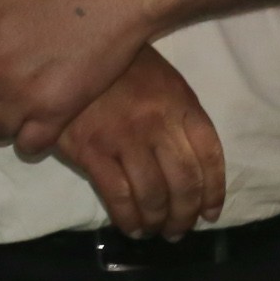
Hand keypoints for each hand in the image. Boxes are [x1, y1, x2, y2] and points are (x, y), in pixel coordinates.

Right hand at [54, 47, 224, 238]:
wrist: (66, 48)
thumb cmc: (117, 65)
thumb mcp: (161, 79)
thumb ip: (179, 116)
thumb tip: (192, 164)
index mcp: (180, 104)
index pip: (210, 158)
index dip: (213, 192)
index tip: (208, 213)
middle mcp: (158, 124)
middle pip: (184, 183)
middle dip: (185, 215)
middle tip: (178, 230)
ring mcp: (125, 137)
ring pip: (154, 195)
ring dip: (158, 222)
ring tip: (155, 232)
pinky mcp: (92, 149)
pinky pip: (119, 196)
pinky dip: (128, 219)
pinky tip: (130, 227)